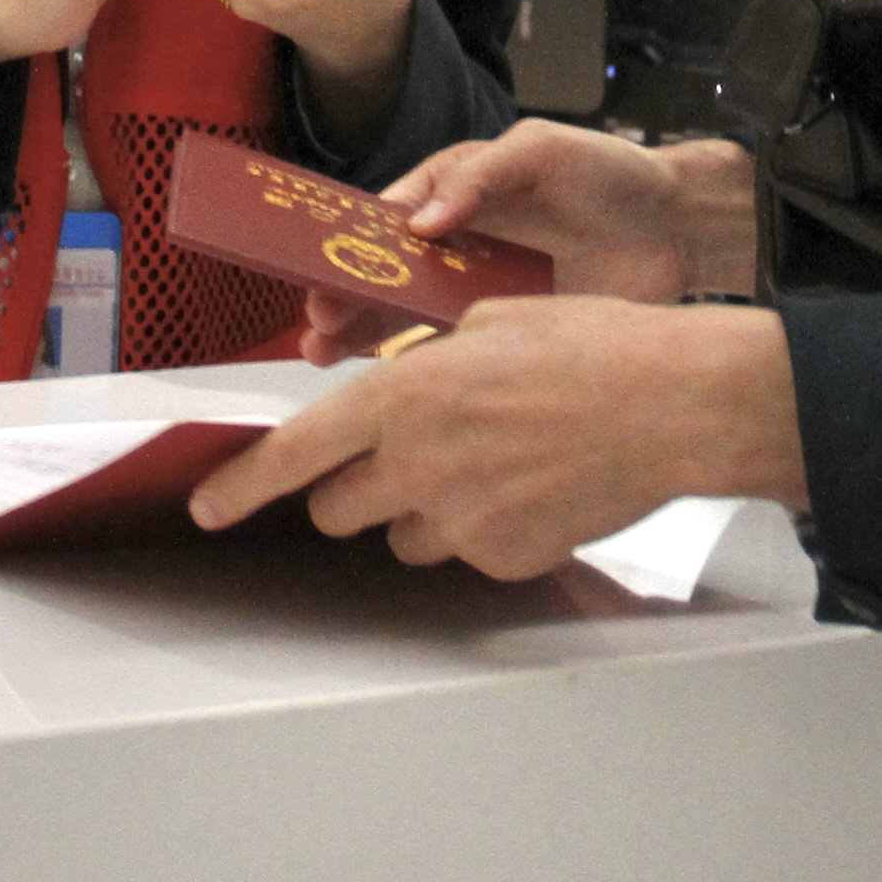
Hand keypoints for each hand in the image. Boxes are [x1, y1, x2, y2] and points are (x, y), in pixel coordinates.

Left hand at [190, 299, 806, 576]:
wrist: (673, 403)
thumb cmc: (593, 347)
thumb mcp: (488, 324)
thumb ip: (426, 367)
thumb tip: (405, 394)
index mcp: (403, 396)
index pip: (292, 456)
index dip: (240, 486)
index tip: (208, 506)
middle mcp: (418, 465)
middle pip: (338, 508)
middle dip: (354, 487)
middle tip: (401, 457)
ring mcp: (462, 521)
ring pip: (402, 536)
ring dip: (420, 510)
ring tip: (487, 466)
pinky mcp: (506, 557)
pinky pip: (468, 551)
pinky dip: (484, 526)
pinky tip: (532, 487)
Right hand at [314, 128, 759, 362]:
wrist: (678, 228)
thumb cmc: (610, 172)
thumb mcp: (541, 149)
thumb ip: (482, 175)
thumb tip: (420, 222)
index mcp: (455, 194)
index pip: (386, 220)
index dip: (349, 245)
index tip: (321, 272)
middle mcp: (458, 248)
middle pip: (384, 276)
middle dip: (344, 298)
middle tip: (318, 327)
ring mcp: (481, 295)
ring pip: (407, 319)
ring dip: (365, 338)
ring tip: (328, 359)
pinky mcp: (509, 335)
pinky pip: (454, 355)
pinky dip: (421, 374)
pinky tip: (392, 392)